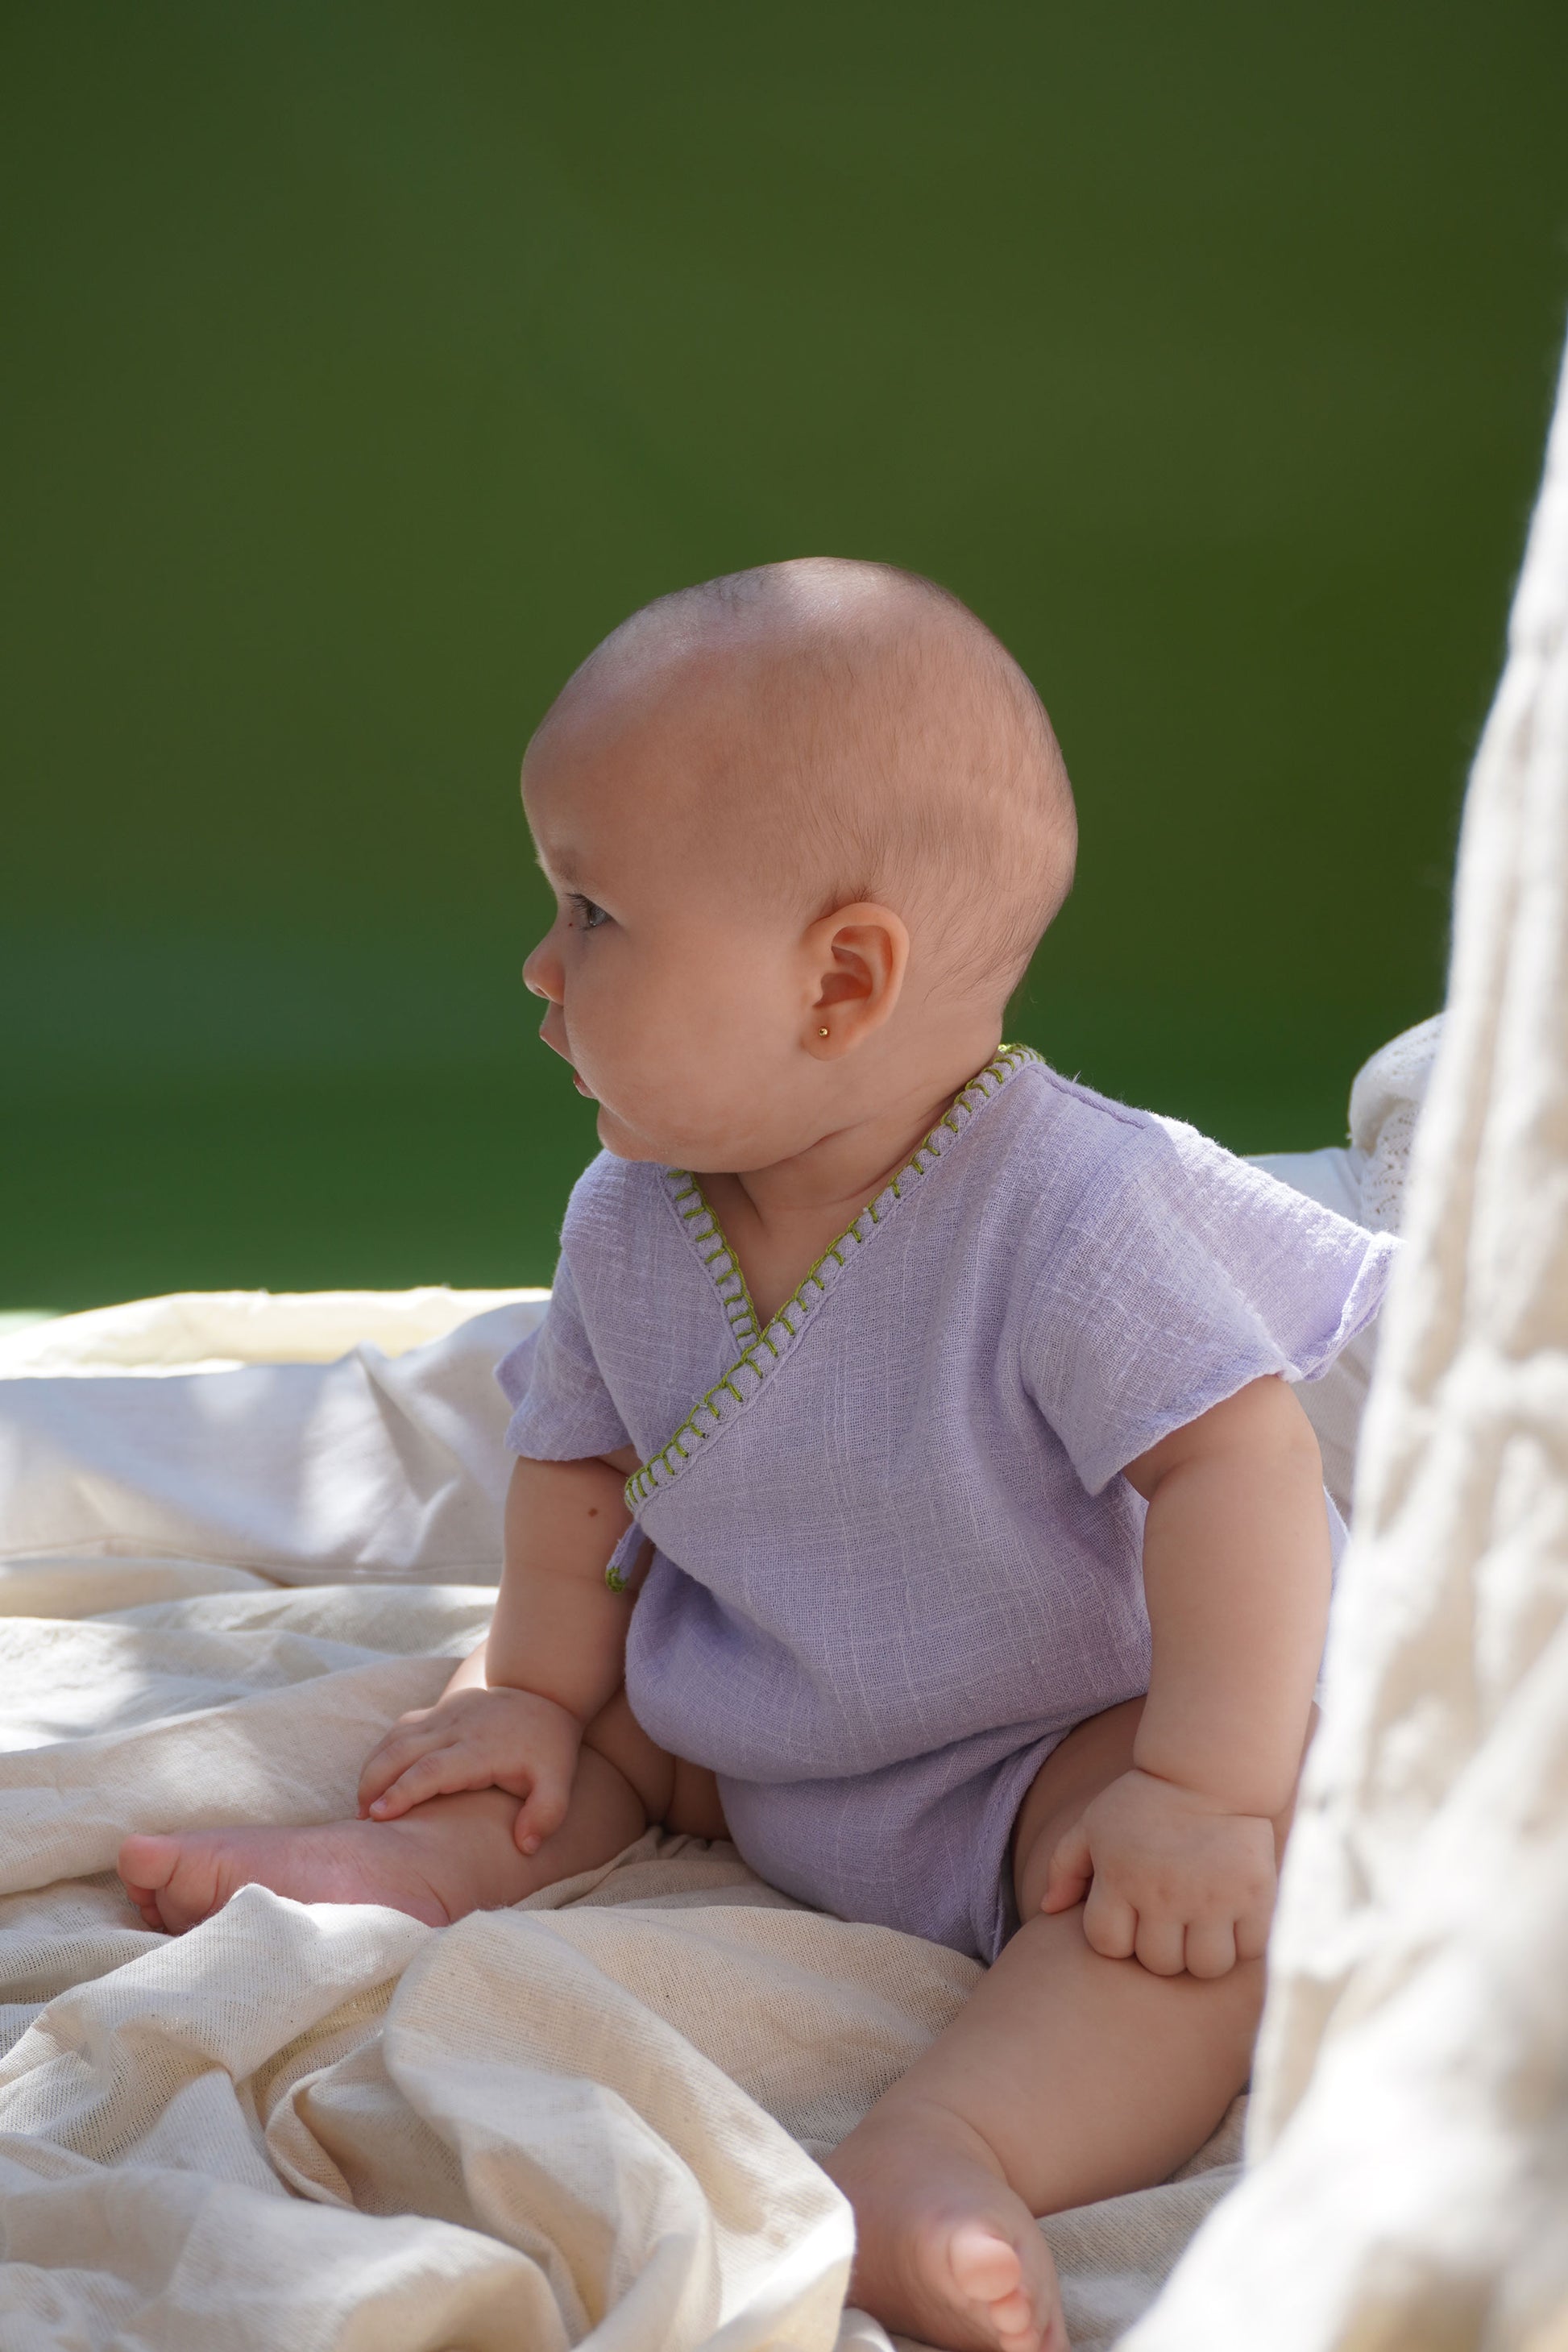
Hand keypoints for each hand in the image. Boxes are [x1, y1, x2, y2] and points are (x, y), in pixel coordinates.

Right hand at [356, 1685, 584, 1855]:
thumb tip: (525, 1846)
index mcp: (481, 1748)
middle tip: (361, 1820)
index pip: (431, 1769)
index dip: (401, 1792)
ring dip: (374, 1769)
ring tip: (364, 1805)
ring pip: (395, 1736)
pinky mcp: (440, 1708)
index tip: (377, 1816)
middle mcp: (457, 1726)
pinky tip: (379, 1778)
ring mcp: (446, 1713)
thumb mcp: (560, 1783)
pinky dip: (383, 1752)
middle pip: (401, 1750)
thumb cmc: (549, 1747)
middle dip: (374, 1783)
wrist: (546, 1694)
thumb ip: (546, 1815)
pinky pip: (402, 1728)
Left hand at [1039, 1766, 1277, 1978]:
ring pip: (1205, 1966)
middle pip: (1160, 1963)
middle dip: (1163, 1950)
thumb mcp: (1093, 1824)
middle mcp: (1164, 1892)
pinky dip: (1245, 1942)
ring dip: (1203, 1953)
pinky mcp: (1255, 1894)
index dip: (1119, 1938)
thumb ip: (1065, 1865)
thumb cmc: (1144, 1801)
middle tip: (1172, 1923)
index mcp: (1120, 1877)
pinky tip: (1237, 1920)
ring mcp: (1212, 1896)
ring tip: (1205, 1927)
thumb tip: (1048, 1910)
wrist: (1207, 1770)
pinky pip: (1250, 1949)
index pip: (1109, 1944)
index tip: (1134, 1917)